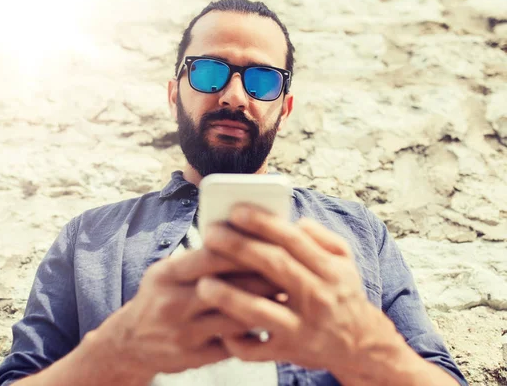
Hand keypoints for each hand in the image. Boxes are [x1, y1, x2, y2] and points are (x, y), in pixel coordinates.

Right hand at [89, 246, 279, 378]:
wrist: (129, 343)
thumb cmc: (157, 298)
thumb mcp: (166, 272)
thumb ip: (197, 260)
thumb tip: (240, 239)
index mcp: (166, 275)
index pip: (209, 256)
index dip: (242, 248)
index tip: (268, 241)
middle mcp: (172, 303)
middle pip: (226, 287)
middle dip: (261, 278)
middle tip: (289, 270)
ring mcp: (183, 333)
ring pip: (233, 319)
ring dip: (263, 307)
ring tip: (286, 296)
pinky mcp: (193, 358)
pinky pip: (232, 345)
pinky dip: (253, 335)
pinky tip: (270, 324)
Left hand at [198, 204, 400, 374]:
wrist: (361, 345)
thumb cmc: (342, 295)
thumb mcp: (345, 262)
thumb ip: (322, 238)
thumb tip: (296, 222)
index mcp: (330, 270)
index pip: (294, 240)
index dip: (264, 223)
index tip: (236, 210)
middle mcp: (317, 297)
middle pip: (274, 267)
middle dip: (238, 247)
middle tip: (210, 233)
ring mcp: (302, 328)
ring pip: (260, 311)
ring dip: (228, 297)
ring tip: (202, 282)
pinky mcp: (289, 353)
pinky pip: (256, 348)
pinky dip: (235, 339)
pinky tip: (217, 325)